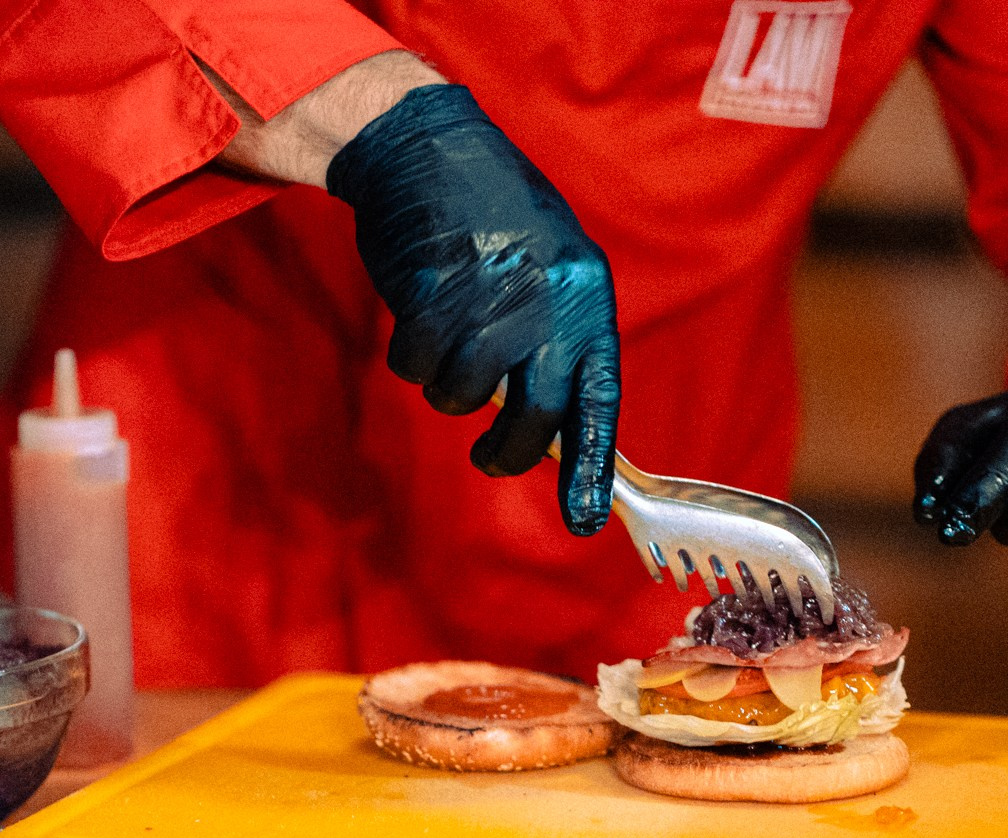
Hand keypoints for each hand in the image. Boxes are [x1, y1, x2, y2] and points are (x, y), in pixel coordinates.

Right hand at [325, 85, 619, 535]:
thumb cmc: (491, 219)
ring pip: (463, 397)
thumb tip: (553, 429)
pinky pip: (416, 366)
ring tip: (447, 341)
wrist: (428, 149)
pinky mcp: (434, 292)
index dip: (591, 466)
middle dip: (507, 452)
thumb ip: (554, 340)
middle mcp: (547, 300)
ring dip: (446, 386)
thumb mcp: (547, 270)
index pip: (598, 399)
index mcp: (586, 297)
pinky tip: (416, 317)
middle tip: (490, 458)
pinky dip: (409, 357)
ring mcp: (491, 296)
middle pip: (535, 417)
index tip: (586, 519)